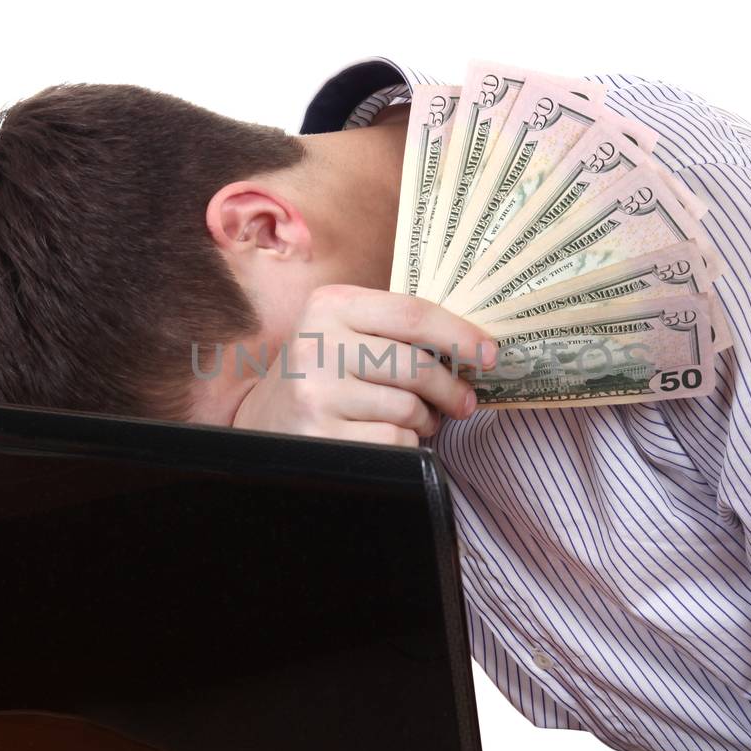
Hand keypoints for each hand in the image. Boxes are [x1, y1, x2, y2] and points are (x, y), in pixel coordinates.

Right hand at [231, 284, 496, 446]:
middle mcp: (318, 345)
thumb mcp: (343, 333)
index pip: (412, 314)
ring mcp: (317, 394)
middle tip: (464, 402)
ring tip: (416, 421)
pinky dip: (405, 444)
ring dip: (426, 421)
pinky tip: (389, 438)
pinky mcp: (321, 437)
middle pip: (416, 366)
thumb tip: (473, 347)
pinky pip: (394, 441)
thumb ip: (393, 330)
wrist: (259, 423)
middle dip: (451, 388)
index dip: (460, 334)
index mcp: (329, 307)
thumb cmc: (321, 375)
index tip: (490, 354)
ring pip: (408, 408)